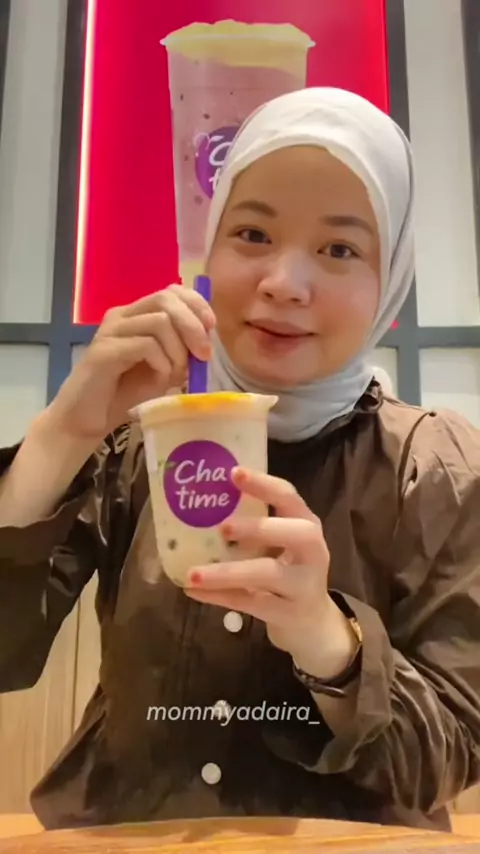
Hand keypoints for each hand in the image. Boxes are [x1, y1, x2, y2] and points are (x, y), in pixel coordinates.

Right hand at [47, 285, 215, 441]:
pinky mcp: (104, 351)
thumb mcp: (162, 369)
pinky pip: (146, 346)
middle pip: (166, 299)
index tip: (211, 328)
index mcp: (135, 315)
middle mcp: (122, 316)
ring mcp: (111, 331)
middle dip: (193, 325)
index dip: (196, 304)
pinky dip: (163, 363)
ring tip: (176, 375)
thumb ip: (181, 352)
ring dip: (178, 351)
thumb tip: (205, 345)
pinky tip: (160, 380)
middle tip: (203, 355)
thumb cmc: (124, 393)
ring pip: (159, 322)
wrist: (86, 418)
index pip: (171, 291)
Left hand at [184, 467, 350, 668]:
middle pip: (297, 533)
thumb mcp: (280, 543)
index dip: (263, 484)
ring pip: (268, 574)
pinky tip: (193, 591)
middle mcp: (313, 552)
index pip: (289, 497)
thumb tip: (199, 505)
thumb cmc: (287, 570)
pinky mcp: (289, 613)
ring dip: (228, 572)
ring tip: (192, 574)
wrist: (312, 622)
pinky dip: (221, 597)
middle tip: (222, 528)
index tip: (233, 473)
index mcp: (306, 524)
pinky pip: (252, 603)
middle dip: (259, 528)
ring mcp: (304, 585)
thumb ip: (254, 524)